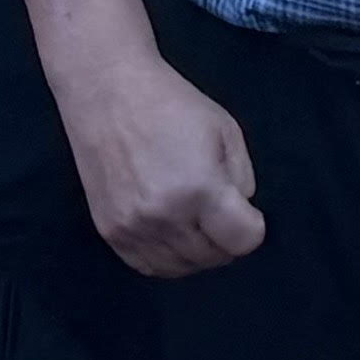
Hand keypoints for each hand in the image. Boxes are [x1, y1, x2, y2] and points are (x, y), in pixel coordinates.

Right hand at [55, 45, 262, 277]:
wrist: (107, 91)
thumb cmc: (172, 104)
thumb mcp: (226, 131)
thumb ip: (242, 180)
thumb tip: (240, 215)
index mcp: (200, 189)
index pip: (244, 241)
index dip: (252, 227)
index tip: (245, 211)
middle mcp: (166, 217)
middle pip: (214, 257)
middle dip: (226, 239)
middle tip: (219, 213)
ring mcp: (134, 228)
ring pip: (182, 268)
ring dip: (197, 252)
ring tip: (195, 221)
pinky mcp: (110, 232)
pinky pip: (148, 266)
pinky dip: (167, 258)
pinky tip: (171, 233)